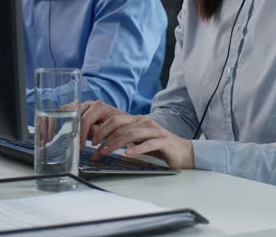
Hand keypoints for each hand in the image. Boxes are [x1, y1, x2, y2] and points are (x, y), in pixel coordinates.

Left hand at [80, 101, 194, 169]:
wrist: (183, 152)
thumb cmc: (159, 147)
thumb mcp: (139, 141)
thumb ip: (125, 138)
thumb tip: (104, 143)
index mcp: (137, 120)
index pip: (115, 121)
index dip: (101, 130)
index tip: (92, 142)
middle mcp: (145, 122)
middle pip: (120, 126)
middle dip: (105, 137)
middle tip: (96, 150)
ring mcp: (155, 130)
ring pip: (131, 134)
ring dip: (115, 144)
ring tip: (106, 153)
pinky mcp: (163, 141)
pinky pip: (148, 143)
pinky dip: (136, 149)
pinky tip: (128, 154)